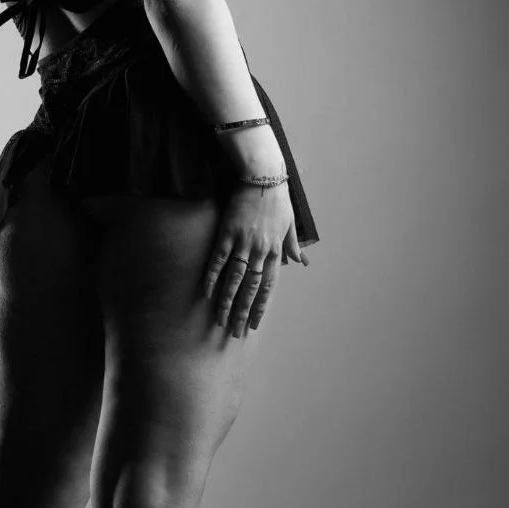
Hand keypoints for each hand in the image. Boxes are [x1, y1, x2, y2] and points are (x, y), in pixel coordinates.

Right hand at [203, 180, 305, 337]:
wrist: (262, 175)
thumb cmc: (277, 198)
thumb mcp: (290, 223)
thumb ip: (293, 246)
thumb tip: (302, 264)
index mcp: (276, 251)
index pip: (268, 286)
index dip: (260, 307)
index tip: (254, 325)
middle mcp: (261, 251)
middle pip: (250, 289)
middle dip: (243, 312)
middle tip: (235, 332)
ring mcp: (244, 243)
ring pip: (235, 279)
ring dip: (227, 301)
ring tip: (220, 319)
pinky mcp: (228, 233)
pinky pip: (219, 260)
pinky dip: (212, 277)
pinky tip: (206, 292)